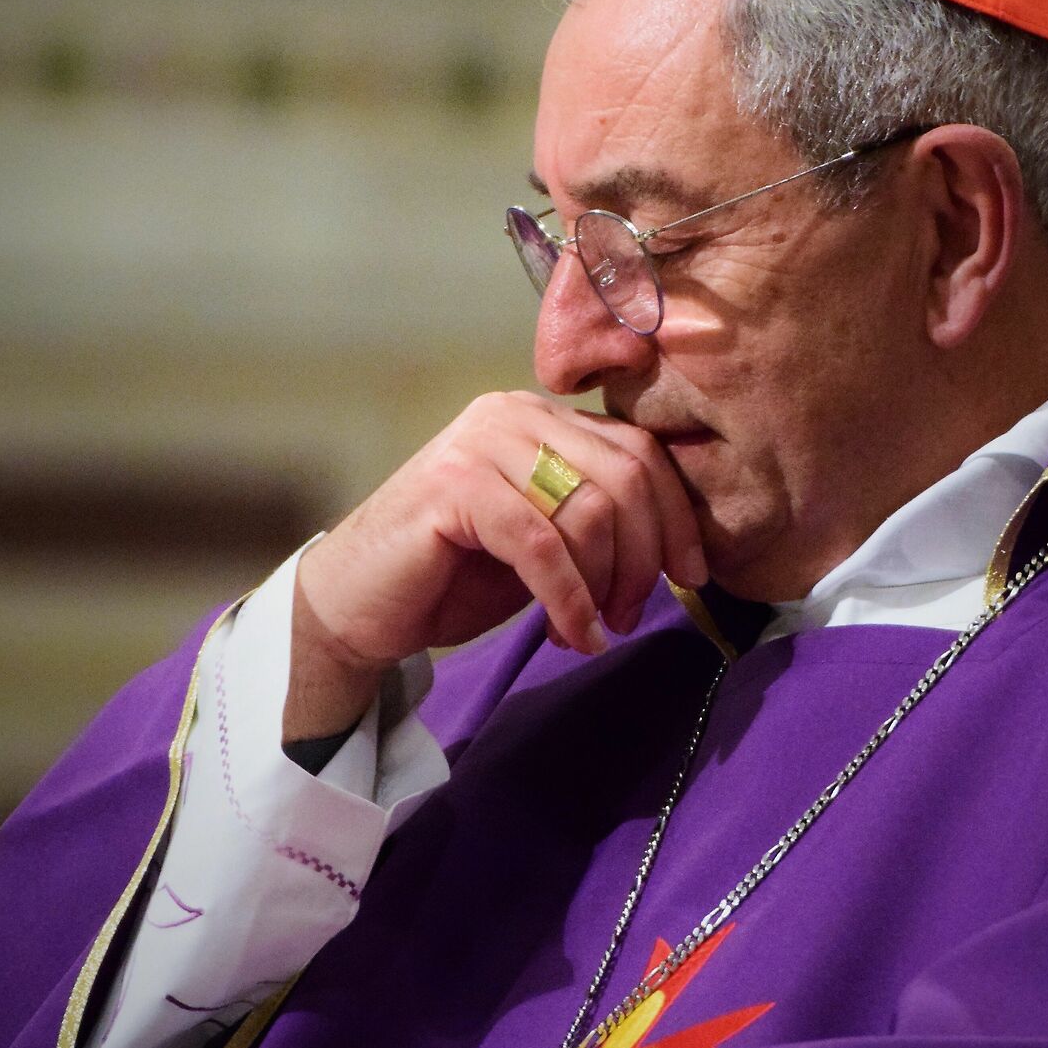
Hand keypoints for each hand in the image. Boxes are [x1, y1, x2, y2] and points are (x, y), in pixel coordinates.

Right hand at [285, 392, 706, 739]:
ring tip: (592, 630)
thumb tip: (677, 545)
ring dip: (604, 585)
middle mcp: (512, 413)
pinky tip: (574, 634)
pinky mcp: (453, 486)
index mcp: (540, 416)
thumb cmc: (451, 576)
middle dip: (644, 556)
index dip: (675, 517)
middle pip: (626, 476)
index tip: (692, 575)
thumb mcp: (545, 540)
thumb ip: (597, 521)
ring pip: (590, 509)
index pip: (640, 450)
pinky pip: (541, 544)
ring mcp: (479, 443)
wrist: (355, 605)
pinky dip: (569, 599)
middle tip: (630, 614)